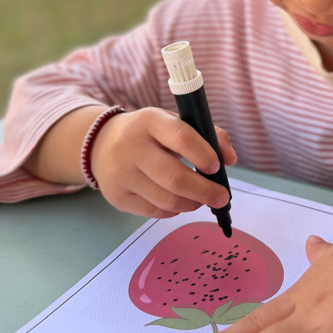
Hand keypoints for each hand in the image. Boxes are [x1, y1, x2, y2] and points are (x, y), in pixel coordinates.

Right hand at [90, 107, 236, 217]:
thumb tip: (231, 159)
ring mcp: (121, 174)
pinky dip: (174, 210)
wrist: (101, 143)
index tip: (218, 167)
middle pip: (174, 178)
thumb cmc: (149, 133)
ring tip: (202, 199)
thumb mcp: (174, 123)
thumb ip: (208, 134)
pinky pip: (154, 212)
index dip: (203, 154)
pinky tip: (179, 201)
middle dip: (205, 191)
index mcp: (149, 121)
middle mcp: (131, 146)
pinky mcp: (117, 197)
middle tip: (222, 198)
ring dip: (192, 204)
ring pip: (166, 200)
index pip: (181, 137)